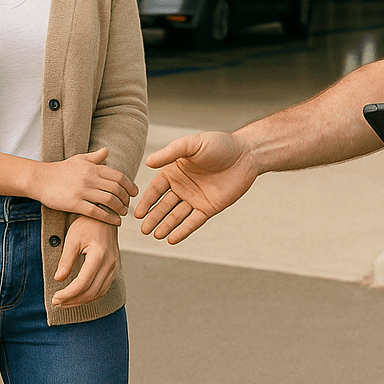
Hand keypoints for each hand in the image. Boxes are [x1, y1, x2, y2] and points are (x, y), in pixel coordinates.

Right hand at [32, 148, 138, 225]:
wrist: (40, 179)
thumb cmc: (60, 170)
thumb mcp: (78, 159)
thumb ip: (94, 157)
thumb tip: (107, 151)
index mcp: (92, 167)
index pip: (118, 176)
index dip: (129, 185)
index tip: (134, 193)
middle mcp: (89, 178)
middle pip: (116, 189)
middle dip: (126, 198)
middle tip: (129, 205)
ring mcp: (82, 191)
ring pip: (109, 200)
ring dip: (120, 209)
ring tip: (123, 213)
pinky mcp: (75, 203)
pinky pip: (96, 212)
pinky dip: (109, 218)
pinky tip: (115, 222)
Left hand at [51, 216, 119, 307]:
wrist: (104, 213)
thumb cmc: (87, 223)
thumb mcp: (72, 239)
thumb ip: (66, 260)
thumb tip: (59, 279)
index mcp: (99, 254)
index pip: (83, 282)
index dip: (68, 294)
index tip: (55, 298)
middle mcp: (110, 262)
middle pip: (92, 291)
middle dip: (73, 300)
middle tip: (57, 302)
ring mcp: (114, 265)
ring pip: (99, 292)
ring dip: (82, 301)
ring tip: (66, 302)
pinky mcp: (114, 267)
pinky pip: (104, 287)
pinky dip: (91, 295)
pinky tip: (79, 296)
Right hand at [134, 131, 257, 243]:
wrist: (245, 155)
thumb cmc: (218, 145)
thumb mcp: (192, 144)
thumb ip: (170, 153)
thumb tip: (148, 162)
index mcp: (175, 171)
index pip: (155, 189)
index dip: (147, 201)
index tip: (137, 213)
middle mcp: (183, 186)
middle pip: (164, 205)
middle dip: (153, 217)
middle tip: (143, 230)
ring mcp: (195, 198)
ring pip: (176, 215)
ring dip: (165, 225)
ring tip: (155, 235)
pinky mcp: (209, 208)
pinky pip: (193, 221)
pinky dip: (182, 230)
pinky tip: (172, 238)